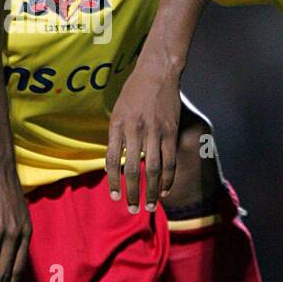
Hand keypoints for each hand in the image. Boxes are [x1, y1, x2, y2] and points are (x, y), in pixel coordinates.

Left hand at [105, 56, 180, 212]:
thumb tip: (114, 162)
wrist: (157, 72)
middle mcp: (134, 130)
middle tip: (131, 209)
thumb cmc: (134, 92)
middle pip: (133, 169)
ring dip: (150, 191)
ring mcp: (154, 131)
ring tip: (149, 206)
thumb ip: (116, 135)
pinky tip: (164, 189)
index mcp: (117, 125)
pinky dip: (167, 178)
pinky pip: (169, 159)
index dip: (113, 181)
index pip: (112, 161)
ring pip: (153, 169)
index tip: (114, 197)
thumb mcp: (117, 111)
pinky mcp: (170, 131)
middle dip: (132, 193)